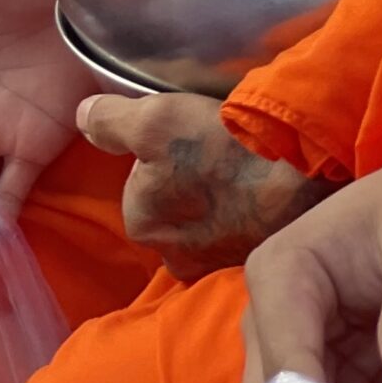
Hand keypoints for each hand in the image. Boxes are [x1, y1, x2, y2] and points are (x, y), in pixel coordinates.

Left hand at [75, 92, 326, 282]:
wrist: (299, 181)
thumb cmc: (221, 150)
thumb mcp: (153, 118)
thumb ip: (108, 120)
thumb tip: (83, 116)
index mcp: (142, 225)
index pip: (138, 183)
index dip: (159, 155)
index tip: (186, 141)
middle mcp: (173, 257)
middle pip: (168, 204)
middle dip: (184, 181)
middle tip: (213, 154)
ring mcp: (213, 266)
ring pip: (200, 220)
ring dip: (213, 199)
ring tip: (236, 171)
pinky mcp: (247, 264)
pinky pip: (231, 231)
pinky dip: (238, 213)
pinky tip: (253, 192)